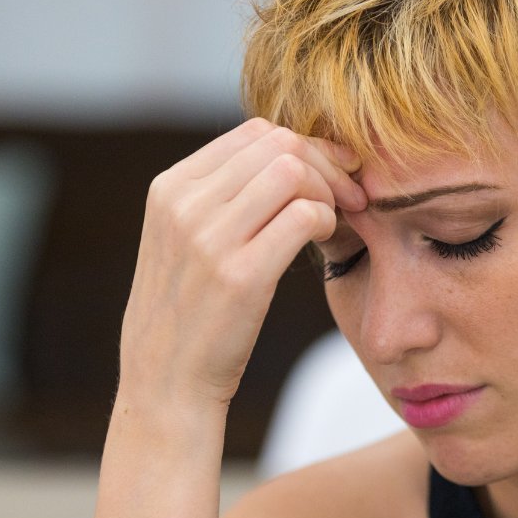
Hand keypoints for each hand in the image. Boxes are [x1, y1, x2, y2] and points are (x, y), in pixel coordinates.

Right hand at [118, 118, 366, 412]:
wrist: (167, 383)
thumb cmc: (188, 316)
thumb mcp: (183, 244)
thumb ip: (219, 201)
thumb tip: (286, 163)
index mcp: (170, 188)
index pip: (253, 133)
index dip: (305, 147)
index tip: (333, 174)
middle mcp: (185, 204)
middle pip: (278, 145)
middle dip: (326, 165)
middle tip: (350, 196)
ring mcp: (209, 238)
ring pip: (293, 171)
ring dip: (328, 191)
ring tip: (335, 220)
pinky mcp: (240, 276)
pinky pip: (302, 216)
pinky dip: (326, 220)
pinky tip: (324, 240)